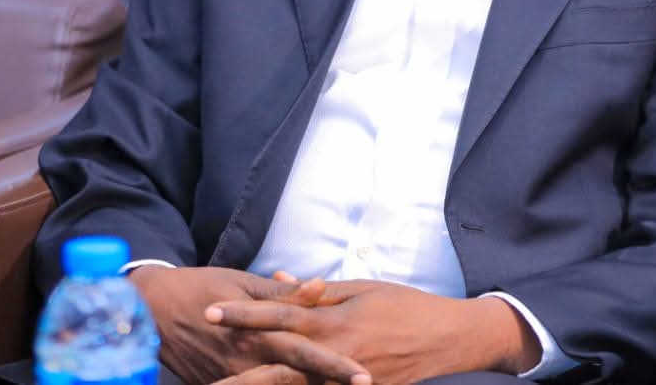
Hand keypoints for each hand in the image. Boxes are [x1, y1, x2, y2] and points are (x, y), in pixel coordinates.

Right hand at [131, 266, 368, 384]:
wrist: (150, 311)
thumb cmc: (201, 288)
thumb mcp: (243, 284)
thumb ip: (284, 294)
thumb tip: (322, 286)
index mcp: (257, 334)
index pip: (305, 353)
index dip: (336, 366)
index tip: (365, 376)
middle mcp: (247, 361)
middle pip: (296, 381)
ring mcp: (231, 379)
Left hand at [207, 279, 539, 384]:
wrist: (449, 340)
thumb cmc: (405, 306)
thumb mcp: (361, 288)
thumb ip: (317, 292)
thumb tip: (278, 281)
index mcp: (334, 323)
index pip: (279, 317)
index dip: (243, 316)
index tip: (210, 312)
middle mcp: (335, 357)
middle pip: (277, 369)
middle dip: (239, 374)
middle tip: (206, 378)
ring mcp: (346, 384)